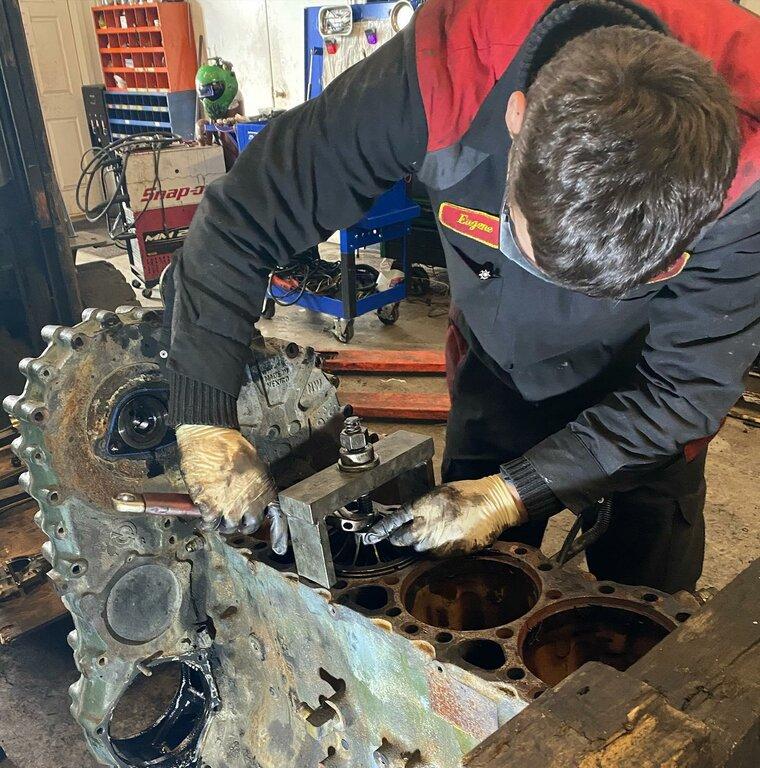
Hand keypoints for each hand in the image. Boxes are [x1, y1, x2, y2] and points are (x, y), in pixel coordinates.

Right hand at [175, 425, 285, 550]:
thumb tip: (254, 500)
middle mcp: (251, 504)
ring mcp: (231, 508)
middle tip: (233, 513)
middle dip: (241, 523)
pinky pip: (210, 524)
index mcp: (266, 491)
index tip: (280, 548)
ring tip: (218, 509)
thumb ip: (258, 488)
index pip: (278, 520)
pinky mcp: (210, 508)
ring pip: (228, 528)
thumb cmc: (233, 447)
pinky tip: (205, 513)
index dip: (279, 536)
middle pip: (249, 527)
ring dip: (223, 523)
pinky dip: (207, 521)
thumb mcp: (257, 467)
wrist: (212, 438)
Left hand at [363, 475, 525, 556]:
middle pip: (401, 541)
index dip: (380, 531)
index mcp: (421, 507)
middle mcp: (426, 526)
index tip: (369, 537)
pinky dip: (436, 549)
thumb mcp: (437, 494)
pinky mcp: (449, 553)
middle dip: (399, 539)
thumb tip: (403, 518)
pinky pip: (434, 555)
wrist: (493, 504)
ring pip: (417, 549)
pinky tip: (446, 537)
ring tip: (435, 531)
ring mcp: (438, 542)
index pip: (393, 522)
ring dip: (420, 544)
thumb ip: (419, 507)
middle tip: (405, 534)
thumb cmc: (466, 495)